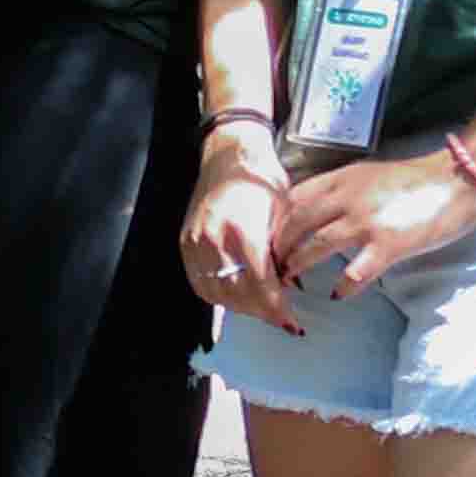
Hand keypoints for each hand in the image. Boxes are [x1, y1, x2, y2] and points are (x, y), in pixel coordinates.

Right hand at [181, 142, 292, 321]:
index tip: (290, 321)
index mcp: (243, 229)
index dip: (275, 308)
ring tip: (259, 307)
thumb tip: (286, 284)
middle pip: (236, 294)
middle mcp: (214, 238)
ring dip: (239, 307)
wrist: (229, 155)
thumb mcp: (284, 213)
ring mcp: (195, 241)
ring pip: (215, 292)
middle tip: (279, 318)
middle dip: (260, 312)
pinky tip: (235, 295)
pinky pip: (198, 281)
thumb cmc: (261, 178)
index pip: (259, 284)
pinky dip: (217, 295)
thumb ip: (283, 251)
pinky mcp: (185, 241)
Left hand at [271, 141, 475, 305]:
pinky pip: (355, 273)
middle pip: (295, 225)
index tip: (263, 238)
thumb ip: (340, 190)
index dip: (272, 221)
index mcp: (340, 179)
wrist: (459, 180)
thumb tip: (312, 210)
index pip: (290, 199)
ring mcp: (366, 222)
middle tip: (269, 266)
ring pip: (315, 248)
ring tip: (290, 282)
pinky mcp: (389, 245)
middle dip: (277, 248)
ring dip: (298, 267)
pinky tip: (337, 294)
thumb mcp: (367, 174)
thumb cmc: (414, 180)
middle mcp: (346, 198)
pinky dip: (342, 287)